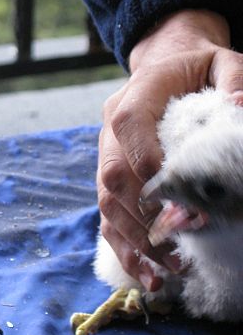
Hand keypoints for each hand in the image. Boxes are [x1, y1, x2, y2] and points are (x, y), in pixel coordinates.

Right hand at [98, 9, 242, 289]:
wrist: (164, 68)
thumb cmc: (195, 70)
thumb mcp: (220, 61)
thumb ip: (233, 78)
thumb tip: (240, 106)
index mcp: (134, 98)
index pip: (129, 130)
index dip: (149, 166)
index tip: (180, 200)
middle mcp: (110, 131)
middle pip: (113, 176)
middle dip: (142, 216)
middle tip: (177, 246)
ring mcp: (106, 157)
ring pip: (106, 204)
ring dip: (133, 241)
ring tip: (164, 272)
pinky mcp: (109, 180)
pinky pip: (107, 217)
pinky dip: (125, 248)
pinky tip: (147, 273)